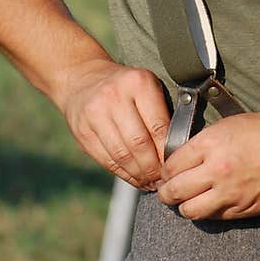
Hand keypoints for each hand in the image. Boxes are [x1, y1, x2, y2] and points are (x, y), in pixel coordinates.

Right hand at [57, 58, 169, 189]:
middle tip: (164, 179)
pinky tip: (134, 178)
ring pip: (121, 155)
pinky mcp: (81, 131)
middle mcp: (114, 96)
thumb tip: (177, 151)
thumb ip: (161, 113)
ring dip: (139, 175)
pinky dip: (123, 174)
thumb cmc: (126, 87)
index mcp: (137, 82)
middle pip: (138, 144)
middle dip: (153, 167)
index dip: (167, 152)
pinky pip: (106, 160)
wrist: (83, 79)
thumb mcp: (147, 87)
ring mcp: (94, 114)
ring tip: (151, 182)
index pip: (158, 126)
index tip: (175, 166)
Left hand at [156, 103, 259, 219]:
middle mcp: (217, 170)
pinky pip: (216, 218)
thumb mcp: (232, 124)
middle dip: (167, 193)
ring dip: (186, 207)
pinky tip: (213, 203)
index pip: (171, 166)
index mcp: (211, 143)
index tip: (168, 173)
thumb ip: (205, 142)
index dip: (166, 171)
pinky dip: (210, 212)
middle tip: (169, 191)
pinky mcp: (246, 209)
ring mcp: (231, 193)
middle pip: (174, 192)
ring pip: (191, 211)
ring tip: (189, 201)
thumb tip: (185, 158)